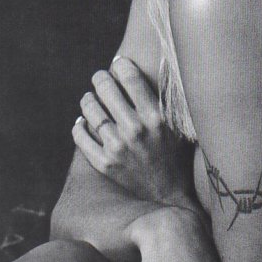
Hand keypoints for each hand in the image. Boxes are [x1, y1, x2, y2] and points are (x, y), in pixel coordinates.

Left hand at [73, 57, 193, 208]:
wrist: (169, 197)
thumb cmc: (178, 158)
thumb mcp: (182, 127)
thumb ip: (171, 102)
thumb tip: (163, 70)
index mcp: (156, 117)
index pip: (130, 77)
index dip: (121, 65)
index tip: (118, 64)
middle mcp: (135, 130)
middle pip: (106, 89)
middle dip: (101, 78)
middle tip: (101, 78)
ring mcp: (117, 147)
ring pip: (90, 110)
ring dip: (88, 99)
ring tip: (91, 98)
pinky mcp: (105, 164)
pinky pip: (81, 138)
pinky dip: (79, 127)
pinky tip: (82, 122)